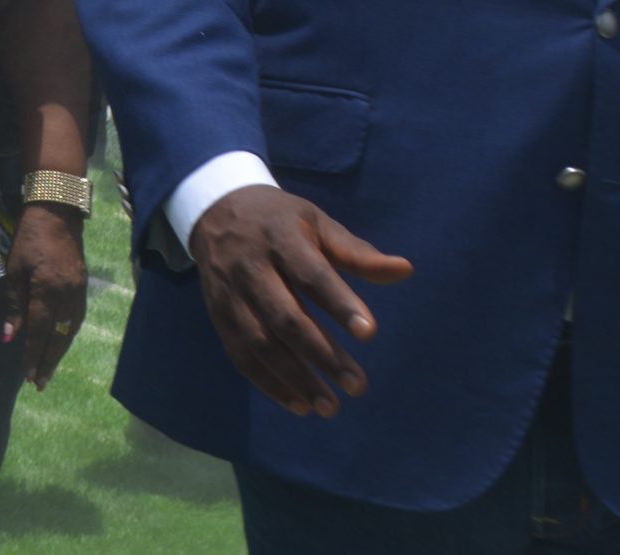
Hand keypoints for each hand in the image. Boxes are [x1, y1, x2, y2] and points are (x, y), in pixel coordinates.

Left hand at [4, 203, 89, 388]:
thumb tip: (9, 336)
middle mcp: (68, 295)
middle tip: (40, 384)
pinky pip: (76, 318)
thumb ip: (14, 304)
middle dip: (48, 361)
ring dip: (59, 351)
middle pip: (58, 336)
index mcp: (48, 290)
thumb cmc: (28, 237)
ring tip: (49, 369)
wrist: (57, 211)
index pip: (39, 330)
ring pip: (70, 329)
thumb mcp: (14, 268)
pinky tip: (61, 343)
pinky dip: (68, 334)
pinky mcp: (84, 286)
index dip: (33, 354)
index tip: (27, 375)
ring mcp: (79, 291)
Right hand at [187, 186, 412, 418]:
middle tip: (358, 386)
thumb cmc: (280, 221)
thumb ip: (357, 253)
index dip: (339, 304)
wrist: (214, 211)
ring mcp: (230, 294)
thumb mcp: (317, 223)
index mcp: (280, 239)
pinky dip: (268, 383)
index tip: (370, 334)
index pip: (310, 275)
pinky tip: (298, 404)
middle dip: (321, 355)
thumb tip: (405, 270)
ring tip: (330, 407)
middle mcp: (250, 268)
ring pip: (260, 343)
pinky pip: (240, 355)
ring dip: (295, 379)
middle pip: (285, 317)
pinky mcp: (217, 315)